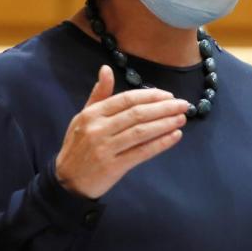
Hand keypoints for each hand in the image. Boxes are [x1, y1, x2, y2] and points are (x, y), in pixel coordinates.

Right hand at [55, 65, 189, 198]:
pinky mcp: (113, 167)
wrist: (68, 181)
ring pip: (142, 132)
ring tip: (182, 118)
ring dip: (165, 124)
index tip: (169, 96)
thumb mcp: (83, 117)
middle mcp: (98, 129)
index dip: (150, 96)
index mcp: (92, 114)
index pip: (126, 99)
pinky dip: (160, 143)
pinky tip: (175, 136)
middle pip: (137, 114)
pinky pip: (142, 152)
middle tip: (184, 105)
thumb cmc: (79, 145)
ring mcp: (105, 148)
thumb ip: (99, 95)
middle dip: (164, 108)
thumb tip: (106, 69)